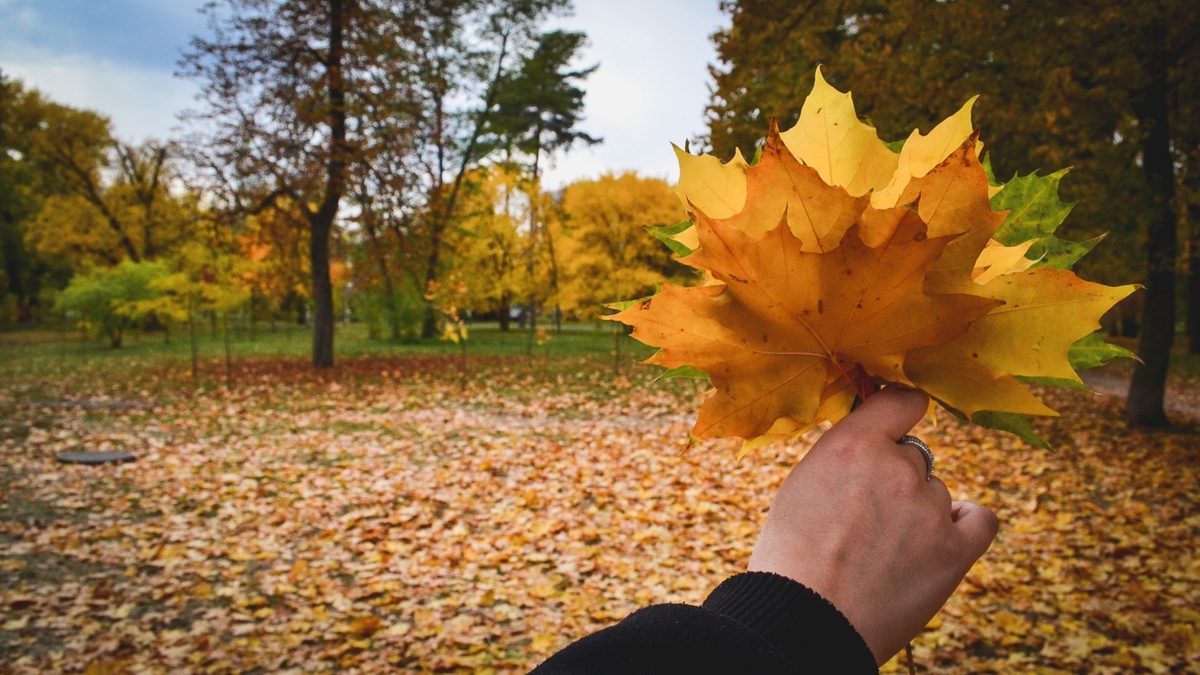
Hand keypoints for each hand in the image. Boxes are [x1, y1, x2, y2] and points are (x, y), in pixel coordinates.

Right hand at [747, 387, 998, 664]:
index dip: (901, 410)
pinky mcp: (955, 551)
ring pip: (937, 494)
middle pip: (914, 458)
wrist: (805, 619)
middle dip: (895, 480)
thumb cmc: (791, 557)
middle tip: (865, 518)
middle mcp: (898, 467)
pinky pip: (979, 521)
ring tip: (883, 551)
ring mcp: (931, 509)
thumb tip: (869, 451)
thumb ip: (842, 458)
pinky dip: (965, 524)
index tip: (898, 423)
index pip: (901, 401)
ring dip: (919, 511)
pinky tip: (944, 536)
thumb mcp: (802, 484)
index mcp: (854, 445)